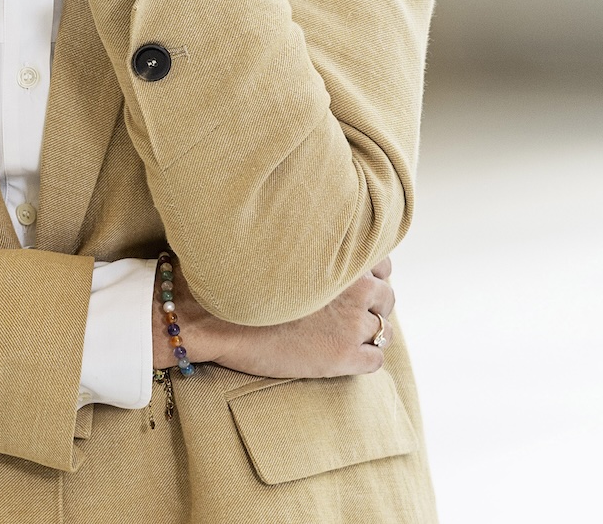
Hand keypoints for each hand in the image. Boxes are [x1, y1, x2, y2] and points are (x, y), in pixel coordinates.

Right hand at [154, 258, 395, 378]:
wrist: (216, 315)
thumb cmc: (239, 274)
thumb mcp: (281, 243)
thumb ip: (312, 243)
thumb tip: (321, 242)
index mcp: (342, 253)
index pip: (382, 262)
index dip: (368, 273)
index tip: (352, 280)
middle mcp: (355, 286)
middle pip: (387, 296)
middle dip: (372, 302)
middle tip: (348, 309)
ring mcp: (352, 323)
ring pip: (384, 328)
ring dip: (369, 330)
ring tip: (344, 332)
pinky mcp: (344, 356)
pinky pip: (376, 360)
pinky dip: (364, 357)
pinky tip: (342, 354)